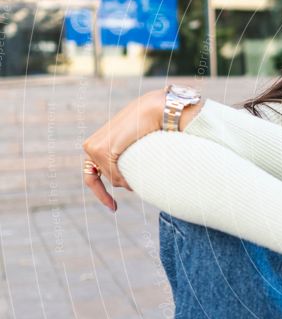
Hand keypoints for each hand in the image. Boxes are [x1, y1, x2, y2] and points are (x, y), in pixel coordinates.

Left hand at [82, 89, 165, 210]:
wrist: (155, 110)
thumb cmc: (149, 126)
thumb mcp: (133, 147)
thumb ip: (125, 161)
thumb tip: (127, 184)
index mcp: (96, 144)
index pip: (91, 177)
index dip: (101, 194)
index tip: (114, 208)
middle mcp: (91, 147)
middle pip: (108, 179)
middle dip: (125, 181)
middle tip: (139, 177)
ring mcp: (94, 149)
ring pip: (114, 179)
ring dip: (130, 178)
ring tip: (143, 160)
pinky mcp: (102, 150)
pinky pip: (116, 176)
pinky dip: (129, 177)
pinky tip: (139, 166)